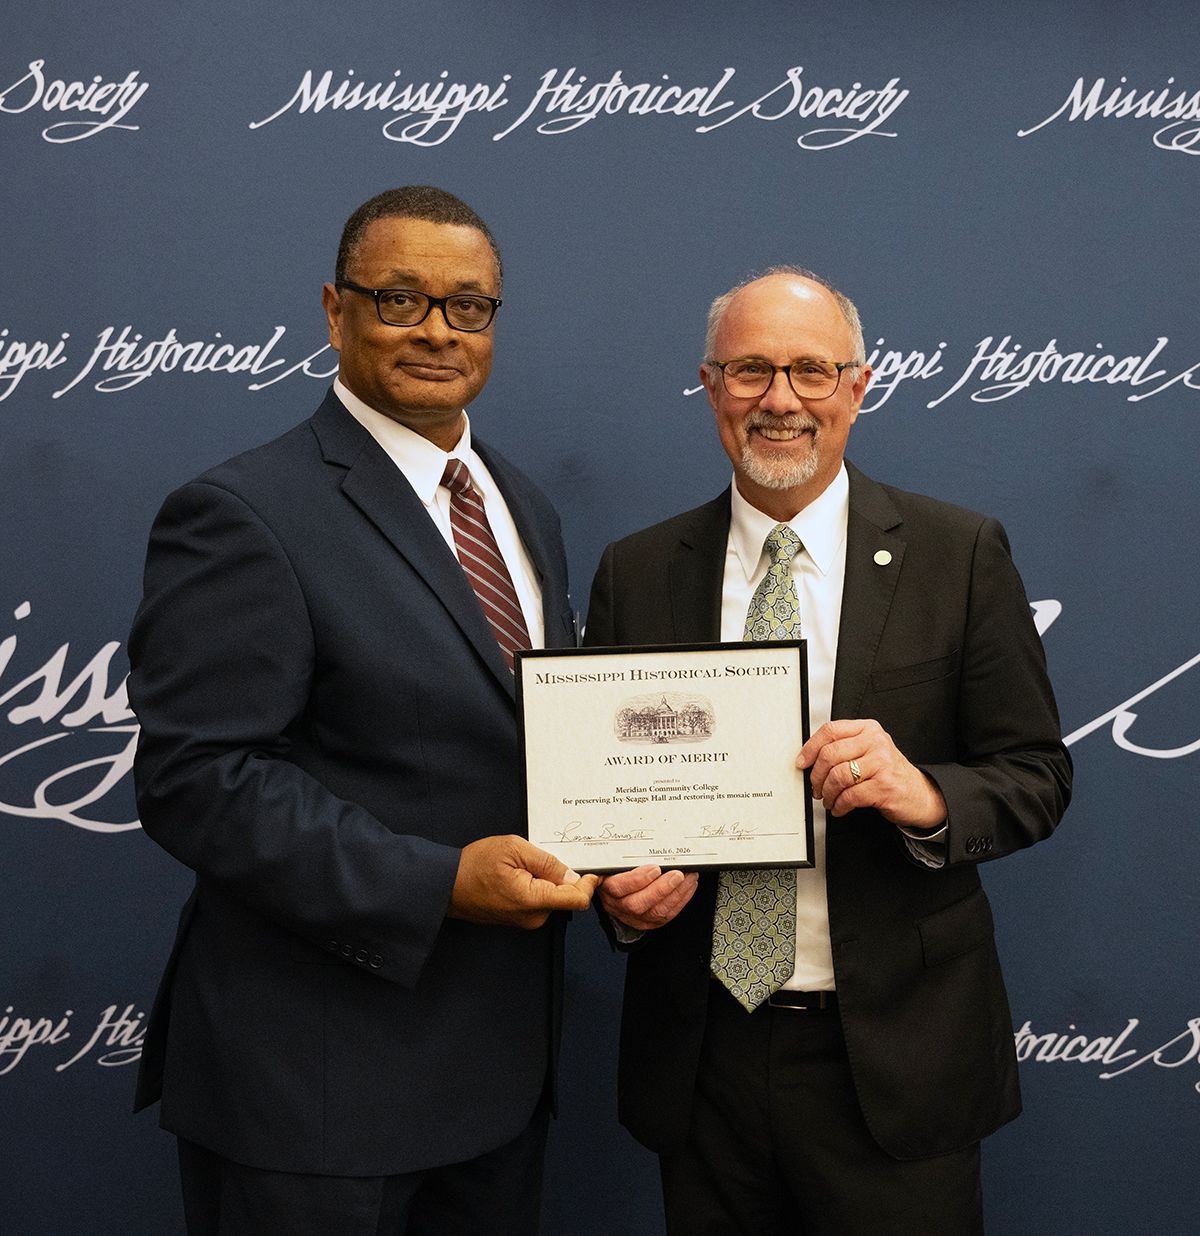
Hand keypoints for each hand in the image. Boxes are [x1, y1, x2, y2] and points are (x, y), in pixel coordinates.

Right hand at [448, 835, 600, 928]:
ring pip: (551, 897)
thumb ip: (547, 862)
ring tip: (521, 864)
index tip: (593, 868)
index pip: (577, 899)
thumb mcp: (514, 849)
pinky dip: (535, 885)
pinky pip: (538, 900)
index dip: (589, 883)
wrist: (445, 885)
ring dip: (546, 879)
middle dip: (561, 875)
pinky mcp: (518, 918)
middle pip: (565, 896)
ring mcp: (525, 920)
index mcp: (533, 900)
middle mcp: (533, 917)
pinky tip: (517, 873)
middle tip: (540, 856)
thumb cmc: (474, 865)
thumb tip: (574, 876)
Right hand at [598, 865, 698, 931]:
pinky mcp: (648, 922)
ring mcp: (633, 916)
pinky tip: (688, 887)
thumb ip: (625, 855)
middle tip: (677, 875)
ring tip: (688, 878)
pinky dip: (680, 901)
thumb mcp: (615, 860)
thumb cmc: (617, 870)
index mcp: (607, 886)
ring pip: (655, 912)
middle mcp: (618, 904)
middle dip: (661, 889)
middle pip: (637, 904)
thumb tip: (647, 844)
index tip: (655, 868)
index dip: (638, 879)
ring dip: (676, 894)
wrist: (614, 890)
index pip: (618, 887)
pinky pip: (666, 916)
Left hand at [798, 719, 946, 828]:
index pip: (831, 730)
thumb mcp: (869, 751)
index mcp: (868, 729)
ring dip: (827, 793)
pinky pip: (849, 796)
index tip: (802, 762)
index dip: (810, 747)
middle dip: (817, 776)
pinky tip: (840, 808)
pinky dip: (839, 805)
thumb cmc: (890, 773)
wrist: (921, 794)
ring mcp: (882, 763)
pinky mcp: (884, 786)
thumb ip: (844, 748)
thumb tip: (809, 758)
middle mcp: (875, 742)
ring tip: (829, 800)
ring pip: (838, 776)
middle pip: (830, 754)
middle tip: (816, 788)